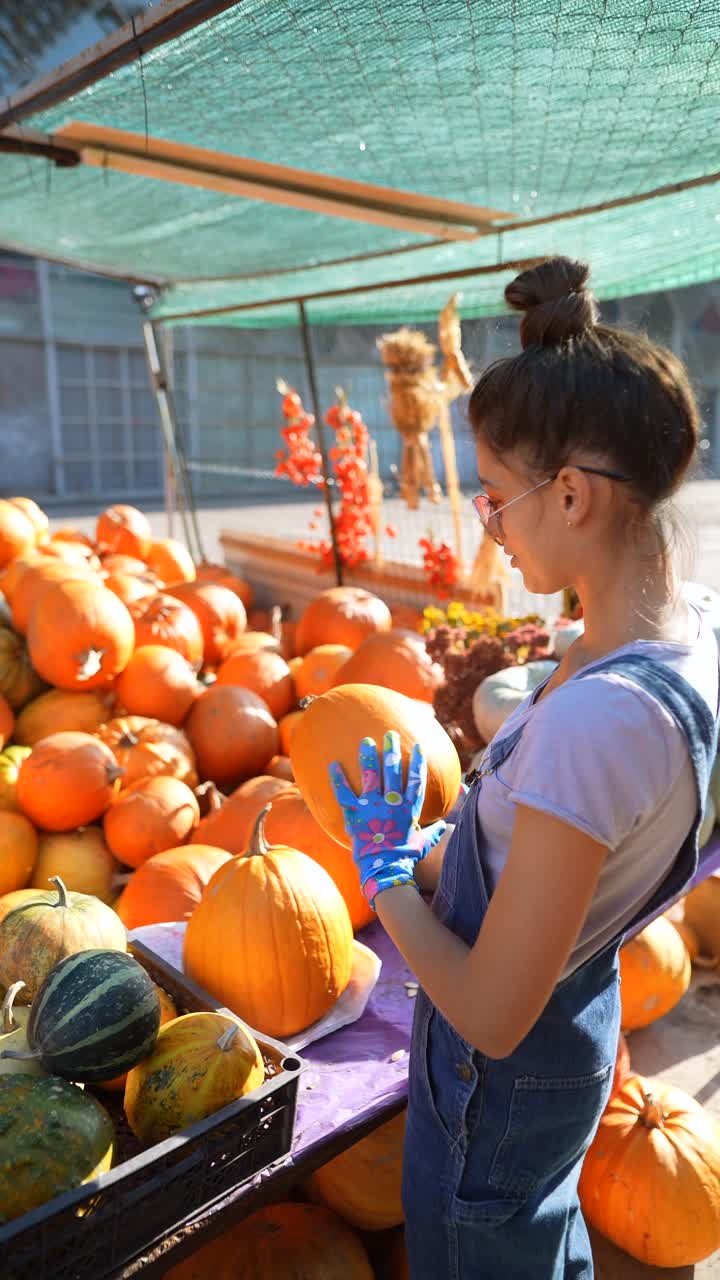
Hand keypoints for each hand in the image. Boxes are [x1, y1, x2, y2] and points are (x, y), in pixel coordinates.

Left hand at [329, 731, 446, 908]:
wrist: (385, 869)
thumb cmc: (406, 858)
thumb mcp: (423, 843)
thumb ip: (433, 832)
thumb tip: (446, 826)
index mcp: (409, 808)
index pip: (415, 779)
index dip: (417, 762)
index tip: (418, 747)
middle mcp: (392, 802)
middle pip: (393, 770)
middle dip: (392, 750)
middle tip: (390, 734)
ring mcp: (373, 806)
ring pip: (371, 775)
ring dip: (368, 756)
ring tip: (366, 741)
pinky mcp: (355, 813)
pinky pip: (344, 792)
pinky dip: (337, 778)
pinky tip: (332, 764)